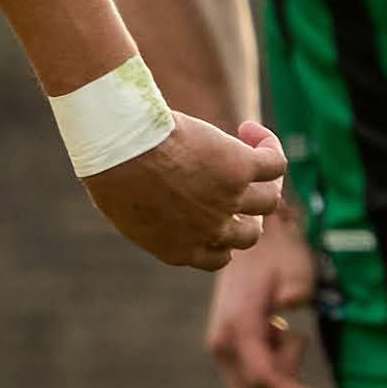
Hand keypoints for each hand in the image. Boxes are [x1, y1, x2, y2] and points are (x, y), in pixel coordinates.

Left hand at [87, 110, 286, 273]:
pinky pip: (275, 164)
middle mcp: (210, 231)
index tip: (218, 216)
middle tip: (236, 185)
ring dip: (264, 180)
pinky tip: (250, 130)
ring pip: (268, 199)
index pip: (219, 257)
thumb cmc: (111, 170)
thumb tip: (157, 201)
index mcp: (179, 249)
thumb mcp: (126, 208)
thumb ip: (151, 216)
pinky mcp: (241, 168)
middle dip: (248, 213)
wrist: (120, 146)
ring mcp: (228, 200)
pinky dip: (269, 147)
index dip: (223, 238)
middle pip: (250, 233)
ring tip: (247, 150)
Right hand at [203, 215, 325, 387]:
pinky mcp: (225, 347)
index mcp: (238, 324)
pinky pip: (249, 375)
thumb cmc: (279, 254)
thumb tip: (291, 303)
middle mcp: (222, 341)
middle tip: (294, 338)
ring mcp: (220, 345)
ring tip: (283, 329)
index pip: (262, 376)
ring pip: (251, 387)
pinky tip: (273, 331)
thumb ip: (297, 287)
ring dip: (276, 369)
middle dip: (281, 380)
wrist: (251, 242)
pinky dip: (269, 364)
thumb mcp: (296, 266)